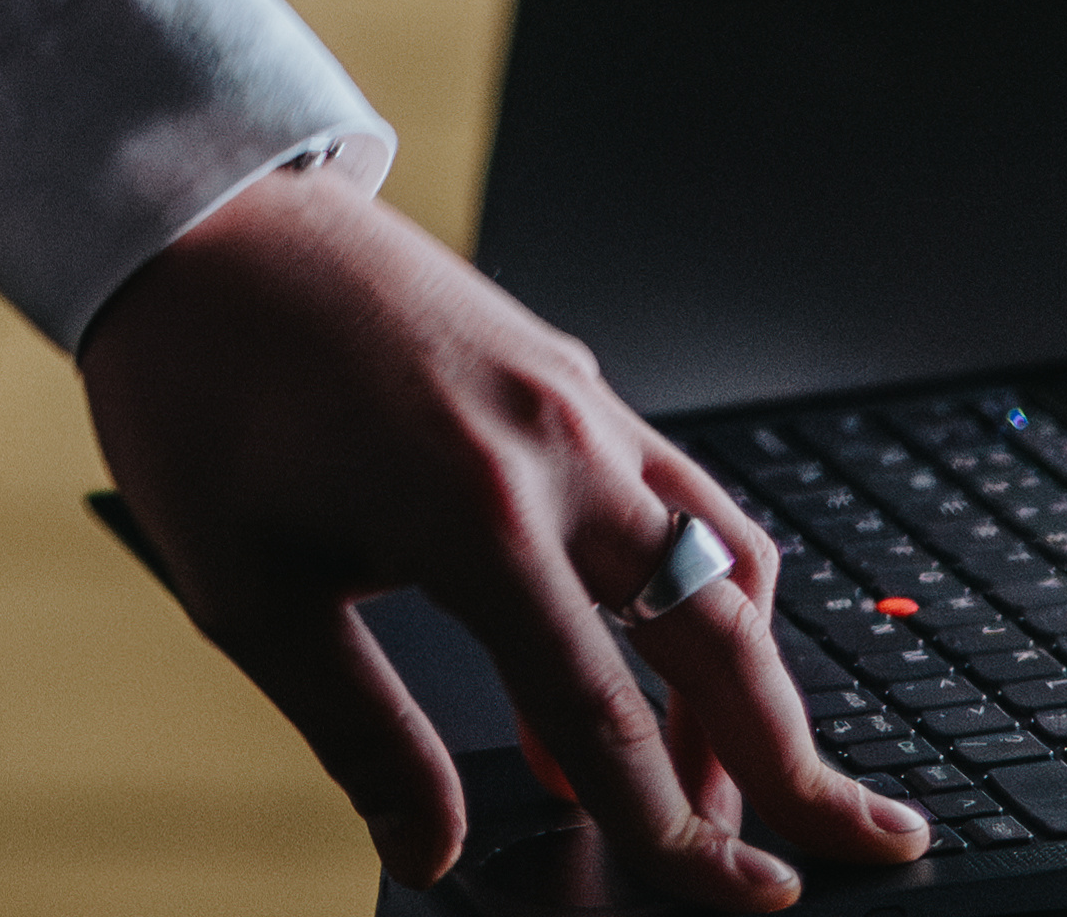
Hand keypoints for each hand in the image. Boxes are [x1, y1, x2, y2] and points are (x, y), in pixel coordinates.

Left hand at [82, 167, 918, 901]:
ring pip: (723, 553)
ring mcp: (576, 401)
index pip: (609, 717)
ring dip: (754, 672)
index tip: (739, 896)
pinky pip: (678, 490)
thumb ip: (361, 735)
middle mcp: (557, 450)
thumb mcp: (249, 592)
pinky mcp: (568, 375)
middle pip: (721, 634)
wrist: (198, 218)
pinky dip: (701, 582)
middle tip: (868, 840)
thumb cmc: (202, 394)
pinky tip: (656, 653)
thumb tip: (430, 850)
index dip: (680, 830)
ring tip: (740, 776)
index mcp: (477, 512)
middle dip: (800, 757)